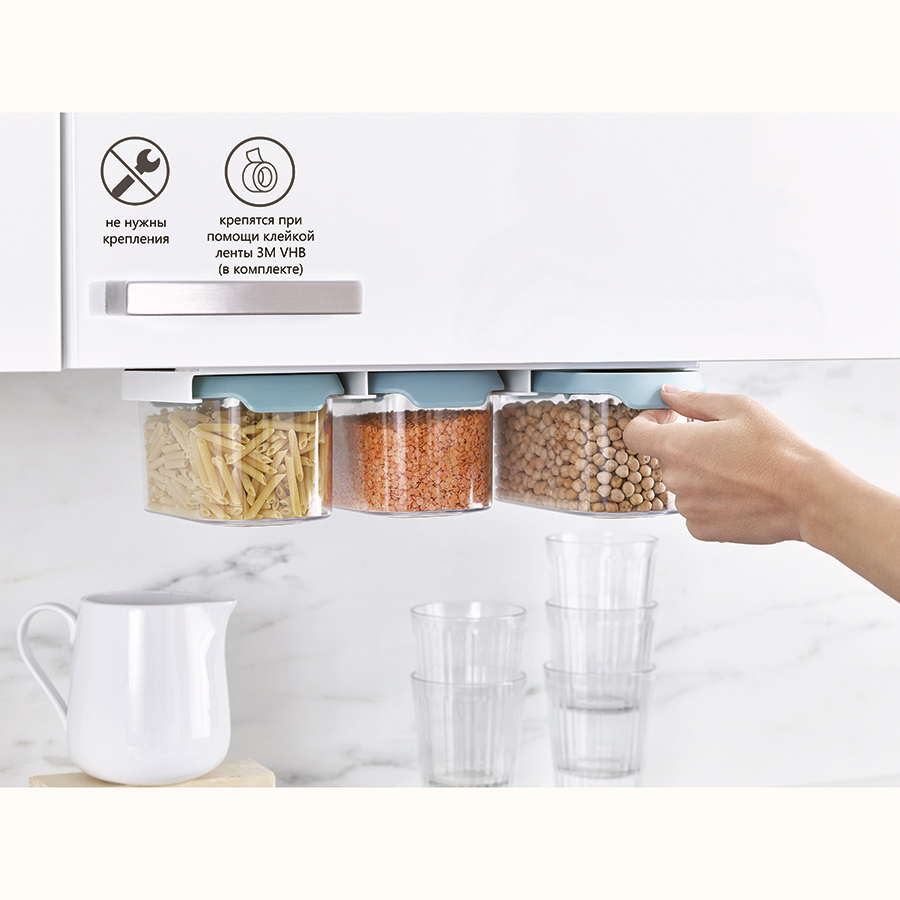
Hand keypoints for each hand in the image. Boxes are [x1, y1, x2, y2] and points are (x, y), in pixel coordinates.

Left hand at [623, 386, 827, 543]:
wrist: (806, 495)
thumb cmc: (776, 450)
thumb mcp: (738, 408)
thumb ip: (694, 400)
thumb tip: (669, 394)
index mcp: (677, 447)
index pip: (635, 434)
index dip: (647, 422)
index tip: (669, 419)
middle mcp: (675, 480)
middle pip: (665, 459)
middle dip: (685, 448)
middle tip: (721, 444)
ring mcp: (687, 509)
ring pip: (682, 485)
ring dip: (699, 475)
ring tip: (736, 471)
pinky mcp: (702, 530)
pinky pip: (694, 510)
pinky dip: (709, 501)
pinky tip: (737, 493)